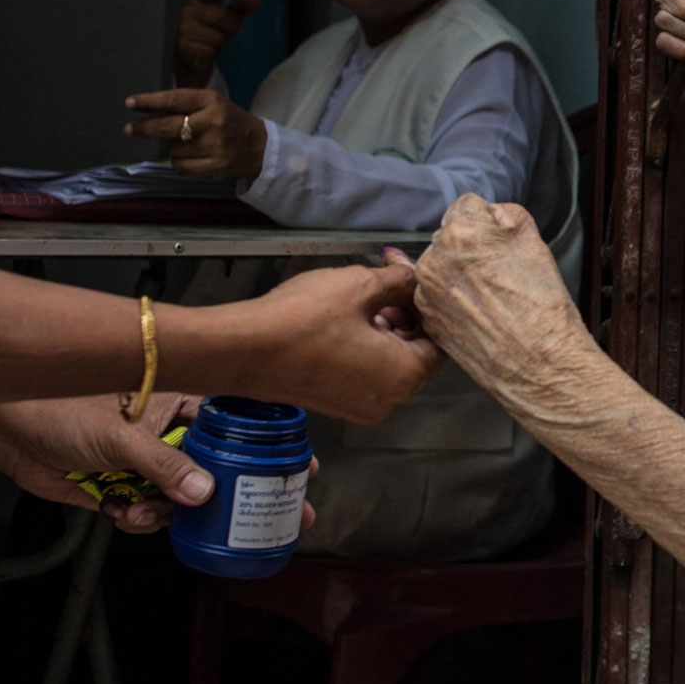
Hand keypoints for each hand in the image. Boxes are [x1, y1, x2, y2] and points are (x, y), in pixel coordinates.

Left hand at [0, 393, 268, 537]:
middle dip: (237, 497)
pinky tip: (119, 510)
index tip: (298, 468)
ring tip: (146, 513)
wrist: (5, 430)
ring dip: (170, 514)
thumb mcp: (119, 434)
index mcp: (176, 401)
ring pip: (181, 499)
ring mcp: (144, 463)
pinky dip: (139, 520)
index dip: (265, 448)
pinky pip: (149, 514)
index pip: (234, 424)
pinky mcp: (121, 489)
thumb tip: (202, 493)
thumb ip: (163, 464)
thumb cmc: (57, 406)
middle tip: (268, 520)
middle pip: (215, 468)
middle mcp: (165, 432)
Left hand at [126, 87, 268, 179]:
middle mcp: (213, 122)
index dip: (150, 101)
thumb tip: (147, 111)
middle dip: (145, 128)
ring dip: (173, 147)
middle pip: (169, 126)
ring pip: (174, 149)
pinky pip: (181, 166)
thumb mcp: (212, 104)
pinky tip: (191, 157)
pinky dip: (180, 163)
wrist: (258, 146)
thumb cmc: (228, 120)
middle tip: (129, 129)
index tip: (130, 103)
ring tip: (188, 144)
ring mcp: (215, 146)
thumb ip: (186, 105)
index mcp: (211, 101)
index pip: (175, 100)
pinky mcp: (215, 166)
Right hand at [175, 0, 260, 87]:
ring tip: (218, 41)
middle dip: (234, 25)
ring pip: (217, 36)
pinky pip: (210, 51)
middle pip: (220, 14)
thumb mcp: (229, 17)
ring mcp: (184, 27)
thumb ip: (242, 8)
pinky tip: (208, 50)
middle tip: (237, 31)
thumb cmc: (211, 29)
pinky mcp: (183, 44)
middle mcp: (189, 9)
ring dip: (224, 41)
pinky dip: (214, 53)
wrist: (191, 54)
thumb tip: (257, 0)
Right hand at [235, 259, 446, 421]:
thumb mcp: (360, 286)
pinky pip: (367, 372)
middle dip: (407, 312)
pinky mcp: (338, 403)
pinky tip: (349, 318)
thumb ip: (400, 281)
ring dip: (387, 327)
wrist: (243, 350)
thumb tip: (415, 277)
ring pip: (391, 362)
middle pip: (417, 352)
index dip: (429, 306)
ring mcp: (362, 407)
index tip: (413, 279)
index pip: (441, 342)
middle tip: (388, 279)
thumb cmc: (303, 319)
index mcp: (404, 376)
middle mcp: (389, 400)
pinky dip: (366, 345)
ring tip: (366, 295)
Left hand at [411, 196, 595, 407]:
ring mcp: (426, 293)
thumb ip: (505, 215)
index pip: (467, 206)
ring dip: (459, 274)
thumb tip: (490, 215)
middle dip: (470, 248)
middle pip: (450, 237)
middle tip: (500, 273)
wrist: (539, 363)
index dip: (489, 223)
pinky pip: (437, 296)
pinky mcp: (428, 320)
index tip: (501, 242)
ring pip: (441, 267)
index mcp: (460, 232)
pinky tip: (480, 313)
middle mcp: (434, 260)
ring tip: (492, 297)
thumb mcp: (533, 240)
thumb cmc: (540, 306)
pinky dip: (453, 300)